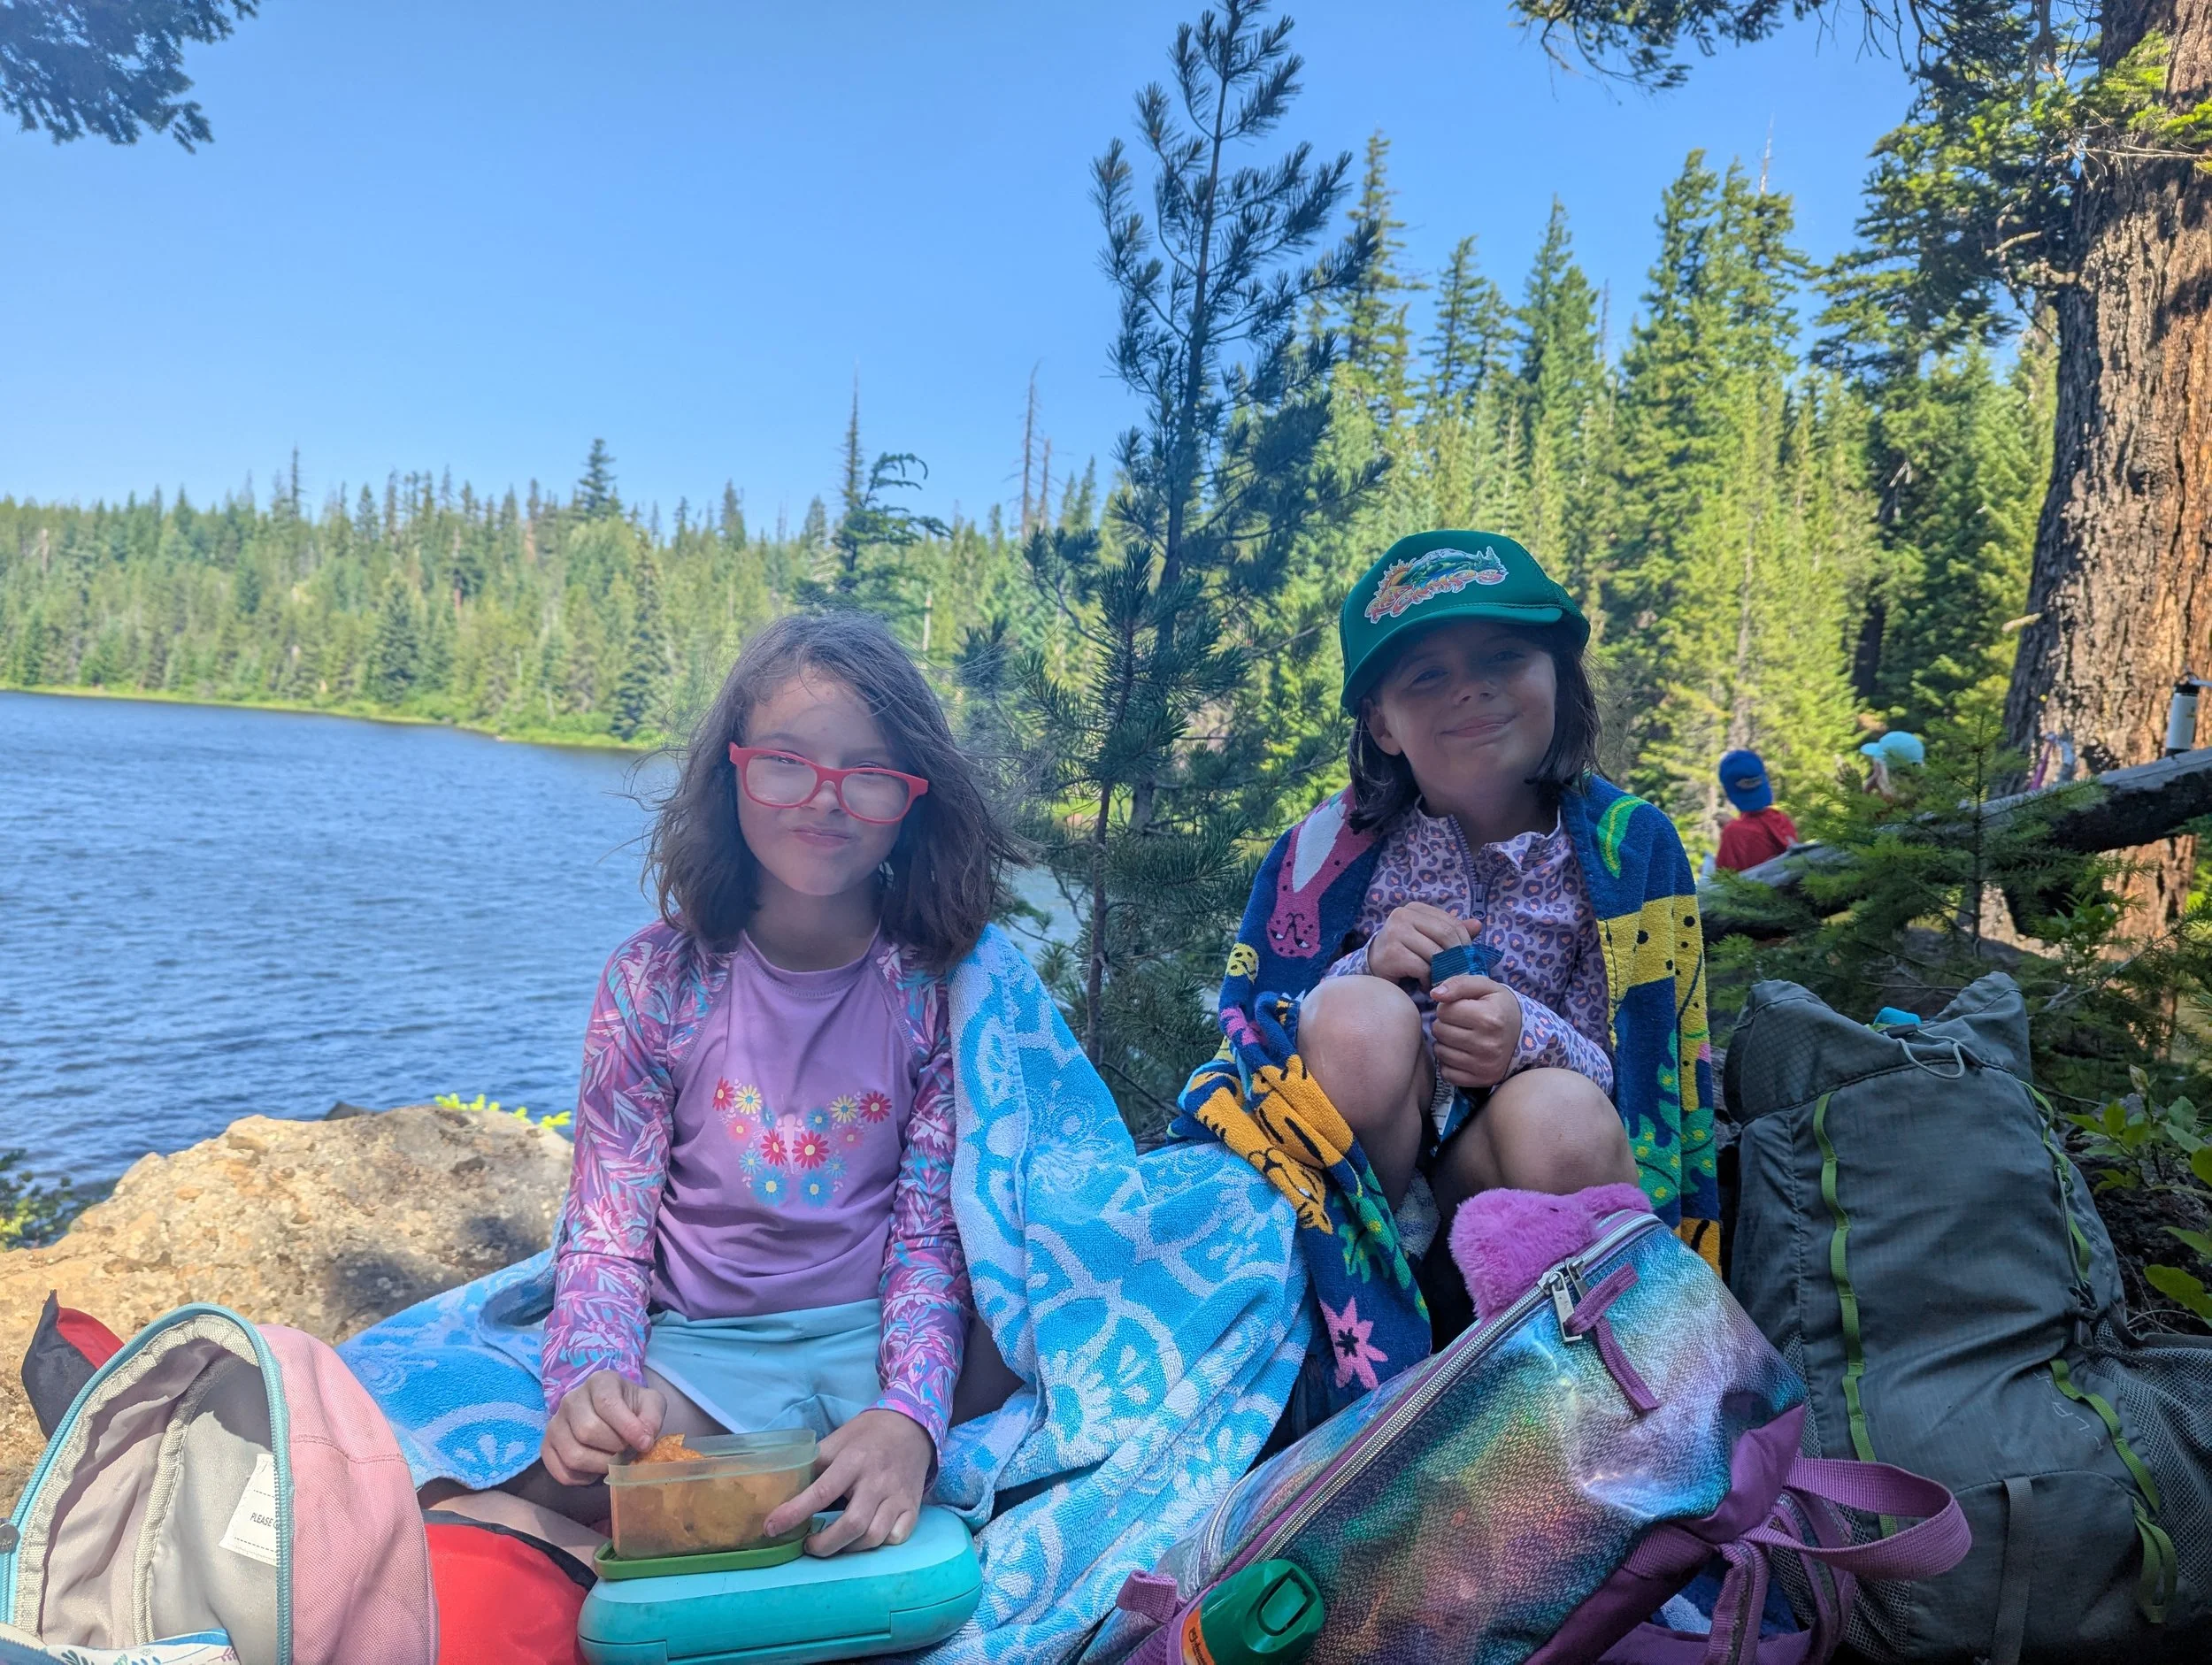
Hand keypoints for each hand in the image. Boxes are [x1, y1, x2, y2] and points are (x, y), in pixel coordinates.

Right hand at [541, 1370, 664, 1484]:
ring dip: (600, 1465)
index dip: (627, 1427)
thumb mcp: (650, 1405)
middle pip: (587, 1431)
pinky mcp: (546, 1446)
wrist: (612, 1416)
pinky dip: (583, 1479)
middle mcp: (571, 1399)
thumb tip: (644, 1439)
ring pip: (573, 1454)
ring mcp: (555, 1423)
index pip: (606, 1403)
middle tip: (626, 1451)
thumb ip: (652, 1417)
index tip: (644, 1443)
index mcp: (599, 1382)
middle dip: (614, 1448)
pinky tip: (595, 1470)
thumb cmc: (632, 1409)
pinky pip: (561, 1472)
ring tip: (612, 1461)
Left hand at [764, 1408, 933, 1555]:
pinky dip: (878, 1544)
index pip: (822, 1492)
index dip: (794, 1513)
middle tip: (808, 1544)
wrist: (913, 1427)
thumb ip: (813, 1464)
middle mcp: (878, 1481)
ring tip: (833, 1543)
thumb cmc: (867, 1435)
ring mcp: (898, 1496)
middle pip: (852, 1525)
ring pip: (874, 1537)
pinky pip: (896, 1537)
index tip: (772, 1528)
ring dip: (848, 1548)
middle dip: (824, 1544)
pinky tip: (864, 1538)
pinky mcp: (912, 1507)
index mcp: (854, 1460)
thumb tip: (783, 1488)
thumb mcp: (837, 1440)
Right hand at [1363, 903, 1470, 989]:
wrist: (1373, 967)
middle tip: (1460, 974)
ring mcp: (1394, 933)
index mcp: (1414, 908)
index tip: (1467, 961)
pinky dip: (1427, 980)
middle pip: (1446, 935)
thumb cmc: (1405, 952)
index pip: (1451, 923)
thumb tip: (1478, 924)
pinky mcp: (1391, 953)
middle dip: (1457, 958)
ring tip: (1441, 980)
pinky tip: (1424, 984)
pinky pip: (1422, 968)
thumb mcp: (1429, 938)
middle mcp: (1402, 915)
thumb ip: (1452, 932)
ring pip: (1435, 953)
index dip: (1465, 944)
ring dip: (1442, 972)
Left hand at [1431, 975, 1522, 1089]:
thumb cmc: (1499, 1006)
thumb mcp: (1485, 986)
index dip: (1449, 1007)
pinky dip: (1449, 1062)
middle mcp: (1488, 1045)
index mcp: (1489, 1018)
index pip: (1444, 1011)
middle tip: (1461, 1023)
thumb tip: (1434, 994)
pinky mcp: (1481, 1080)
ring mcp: (1484, 1065)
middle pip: (1440, 1031)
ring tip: (1461, 1036)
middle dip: (1445, 1024)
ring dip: (1445, 1043)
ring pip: (1440, 1052)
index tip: (1461, 1009)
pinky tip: (1461, 1053)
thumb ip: (1459, 984)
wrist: (1524, 1034)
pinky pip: (1447, 1073)